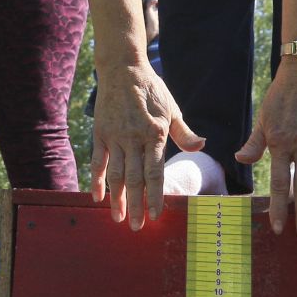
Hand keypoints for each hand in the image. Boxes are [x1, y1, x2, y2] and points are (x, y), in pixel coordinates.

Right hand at [89, 62, 204, 228]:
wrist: (122, 68)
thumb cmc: (151, 89)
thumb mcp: (172, 109)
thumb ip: (184, 132)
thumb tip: (200, 146)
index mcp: (154, 134)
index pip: (155, 172)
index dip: (155, 196)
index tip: (155, 215)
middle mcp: (133, 138)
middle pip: (134, 179)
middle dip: (136, 205)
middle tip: (137, 227)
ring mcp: (115, 137)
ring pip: (115, 174)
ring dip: (117, 198)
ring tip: (118, 218)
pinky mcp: (100, 133)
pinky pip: (98, 161)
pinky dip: (96, 180)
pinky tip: (97, 197)